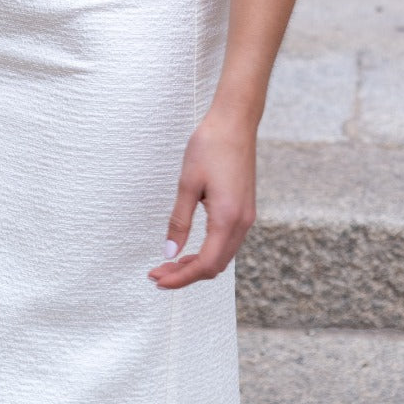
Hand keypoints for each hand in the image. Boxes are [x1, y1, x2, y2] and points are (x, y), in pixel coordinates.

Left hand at [147, 108, 256, 288]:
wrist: (235, 122)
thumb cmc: (210, 146)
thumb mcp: (188, 184)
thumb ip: (179, 221)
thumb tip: (169, 253)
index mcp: (227, 218)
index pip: (205, 264)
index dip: (181, 278)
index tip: (158, 280)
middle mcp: (242, 223)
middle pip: (215, 266)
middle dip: (186, 275)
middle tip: (157, 273)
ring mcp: (246, 217)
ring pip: (222, 256)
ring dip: (197, 264)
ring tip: (169, 264)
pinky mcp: (245, 209)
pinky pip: (227, 242)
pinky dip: (208, 251)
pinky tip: (190, 248)